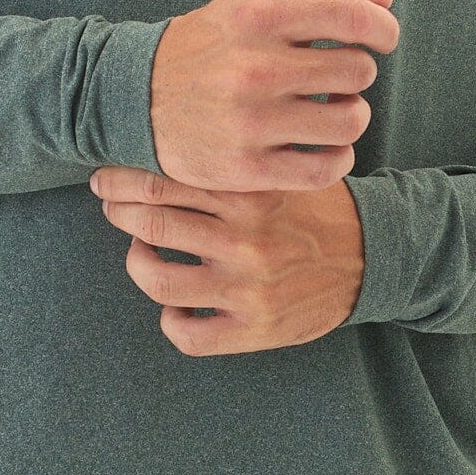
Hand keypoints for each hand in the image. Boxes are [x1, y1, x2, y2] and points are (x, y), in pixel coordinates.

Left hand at [89, 165, 367, 354]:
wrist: (370, 255)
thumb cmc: (312, 205)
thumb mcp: (278, 169)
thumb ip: (230, 161)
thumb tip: (159, 139)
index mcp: (250, 192)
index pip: (163, 180)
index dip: (122, 178)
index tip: (104, 177)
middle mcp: (245, 240)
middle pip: (151, 222)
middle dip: (117, 210)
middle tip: (109, 203)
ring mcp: (248, 288)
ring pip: (157, 279)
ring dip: (137, 261)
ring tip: (141, 249)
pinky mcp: (256, 330)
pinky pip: (188, 335)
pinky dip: (171, 321)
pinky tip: (175, 306)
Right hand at [150, 0, 396, 191]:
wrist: (135, 96)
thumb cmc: (209, 44)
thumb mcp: (254, 5)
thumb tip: (385, 1)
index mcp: (260, 16)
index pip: (355, 21)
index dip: (383, 31)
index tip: (379, 40)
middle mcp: (256, 67)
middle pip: (358, 72)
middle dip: (357, 73)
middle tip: (337, 78)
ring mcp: (251, 121)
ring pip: (350, 122)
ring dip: (351, 115)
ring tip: (330, 110)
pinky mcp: (247, 167)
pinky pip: (326, 168)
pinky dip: (338, 158)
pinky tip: (324, 146)